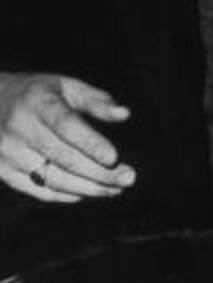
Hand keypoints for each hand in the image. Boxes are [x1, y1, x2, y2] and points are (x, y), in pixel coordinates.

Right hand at [0, 72, 136, 202]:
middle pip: (66, 159)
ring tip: (116, 188)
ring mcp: (8, 152)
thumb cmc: (38, 96)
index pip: (66, 126)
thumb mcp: (65, 87)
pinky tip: (90, 191)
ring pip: (57, 180)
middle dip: (102, 173)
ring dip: (91, 188)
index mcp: (37, 103)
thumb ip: (96, 101)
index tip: (114, 158)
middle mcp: (19, 128)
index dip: (91, 144)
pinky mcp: (4, 171)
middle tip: (129, 178)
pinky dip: (70, 195)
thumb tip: (124, 113)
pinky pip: (43, 191)